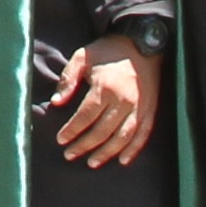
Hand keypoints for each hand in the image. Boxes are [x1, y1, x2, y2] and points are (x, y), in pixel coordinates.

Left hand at [52, 35, 160, 166]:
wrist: (141, 43)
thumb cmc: (108, 50)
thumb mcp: (82, 56)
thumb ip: (68, 79)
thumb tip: (56, 102)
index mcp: (104, 87)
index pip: (85, 117)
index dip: (72, 130)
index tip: (61, 140)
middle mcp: (123, 100)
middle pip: (101, 131)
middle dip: (84, 146)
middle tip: (69, 155)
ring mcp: (139, 107)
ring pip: (122, 137)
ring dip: (106, 153)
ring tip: (92, 163)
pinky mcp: (150, 109)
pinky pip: (143, 134)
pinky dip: (133, 149)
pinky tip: (123, 160)